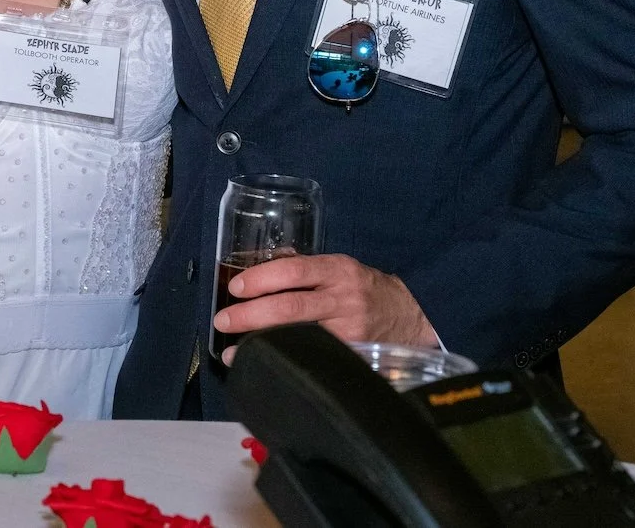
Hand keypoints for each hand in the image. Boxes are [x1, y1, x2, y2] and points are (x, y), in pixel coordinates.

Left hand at [214, 253, 434, 363]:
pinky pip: (314, 359)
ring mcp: (348, 331)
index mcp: (336, 270)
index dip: (261, 279)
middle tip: (223, 320)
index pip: (293, 271)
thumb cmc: (364, 288)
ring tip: (233, 353)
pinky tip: (266, 367)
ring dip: (261, 346)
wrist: (411, 316)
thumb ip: (303, 270)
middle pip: (290, 307)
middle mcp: (343, 299)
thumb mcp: (339, 268)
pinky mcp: (352, 356)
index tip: (236, 288)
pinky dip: (287, 362)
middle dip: (250, 315)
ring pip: (299, 337)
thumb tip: (257, 271)